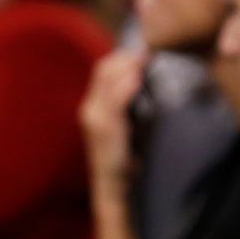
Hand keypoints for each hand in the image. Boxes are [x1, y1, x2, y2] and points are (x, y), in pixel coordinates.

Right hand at [80, 48, 147, 187]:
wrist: (115, 186)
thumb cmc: (125, 156)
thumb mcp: (128, 124)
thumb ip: (131, 104)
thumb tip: (148, 80)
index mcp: (93, 105)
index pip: (103, 69)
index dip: (122, 57)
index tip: (145, 52)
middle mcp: (89, 107)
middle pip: (103, 68)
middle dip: (126, 57)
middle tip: (149, 53)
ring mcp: (93, 117)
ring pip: (107, 79)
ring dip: (128, 66)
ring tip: (147, 60)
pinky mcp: (103, 127)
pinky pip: (114, 100)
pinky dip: (127, 85)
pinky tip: (140, 78)